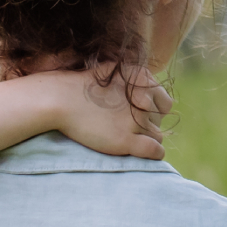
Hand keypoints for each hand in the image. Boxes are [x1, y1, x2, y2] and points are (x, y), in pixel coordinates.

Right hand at [27, 67, 166, 160]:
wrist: (61, 100)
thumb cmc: (81, 86)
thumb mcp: (114, 72)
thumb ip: (134, 80)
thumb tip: (149, 90)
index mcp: (143, 81)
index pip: (165, 103)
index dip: (154, 111)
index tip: (140, 115)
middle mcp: (144, 99)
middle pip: (160, 120)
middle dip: (149, 124)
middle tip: (128, 127)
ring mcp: (136, 120)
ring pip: (157, 136)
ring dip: (146, 138)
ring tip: (128, 138)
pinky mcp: (127, 140)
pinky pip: (155, 151)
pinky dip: (153, 154)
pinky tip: (144, 153)